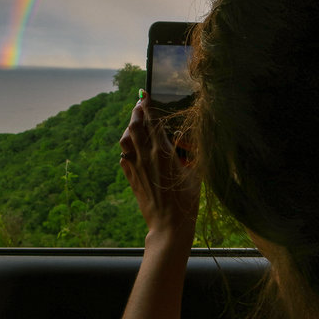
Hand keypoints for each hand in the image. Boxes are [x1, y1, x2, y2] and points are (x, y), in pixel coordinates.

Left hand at [119, 91, 200, 248]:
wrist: (168, 225)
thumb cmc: (187, 200)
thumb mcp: (195, 172)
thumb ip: (189, 153)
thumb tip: (184, 139)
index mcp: (163, 151)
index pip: (152, 121)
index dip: (147, 105)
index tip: (145, 94)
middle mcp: (145, 155)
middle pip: (135, 126)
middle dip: (137, 112)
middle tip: (139, 103)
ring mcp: (135, 167)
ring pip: (126, 140)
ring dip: (129, 128)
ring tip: (134, 122)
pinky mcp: (131, 178)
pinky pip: (124, 157)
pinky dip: (126, 148)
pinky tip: (130, 147)